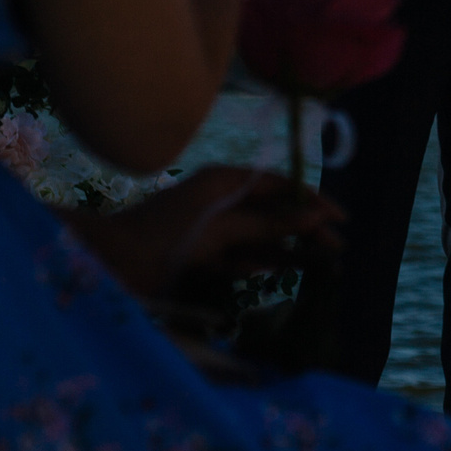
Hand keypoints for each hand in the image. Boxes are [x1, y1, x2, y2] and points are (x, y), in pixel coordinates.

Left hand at [64, 166, 339, 300]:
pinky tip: (273, 269)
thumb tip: (315, 215)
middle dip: (303, 228)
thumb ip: (269, 225)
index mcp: (226, 181)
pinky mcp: (200, 251)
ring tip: (318, 263)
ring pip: (257, 235)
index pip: (280, 185)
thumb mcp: (224, 228)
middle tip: (335, 249)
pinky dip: (254, 261)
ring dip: (284, 248)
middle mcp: (221, 199)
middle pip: (272, 212)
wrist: (110, 263)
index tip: (340, 218)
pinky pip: (236, 254)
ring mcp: (210, 225)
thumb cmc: (168, 237)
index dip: (312, 200)